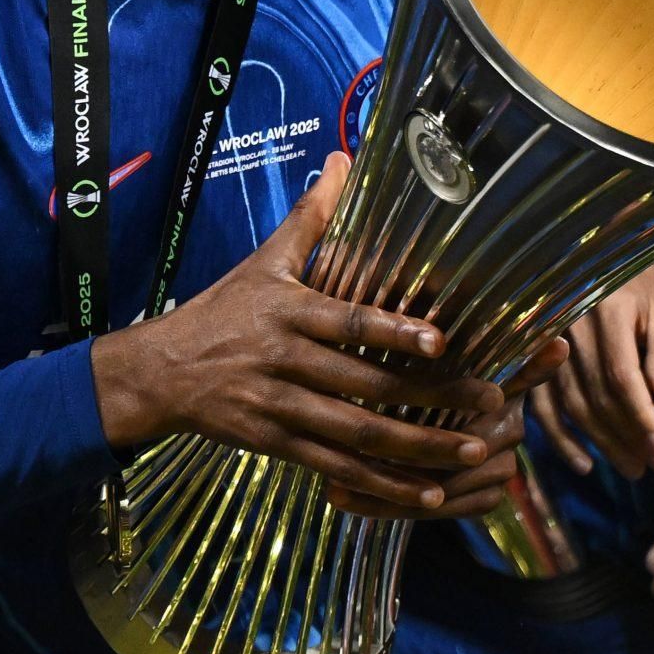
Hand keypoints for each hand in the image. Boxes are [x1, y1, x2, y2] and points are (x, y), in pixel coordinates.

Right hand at [90, 153, 537, 520]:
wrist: (160, 373)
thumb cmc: (221, 311)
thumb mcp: (263, 262)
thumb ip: (310, 217)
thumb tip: (343, 159)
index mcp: (288, 311)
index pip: (347, 321)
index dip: (392, 332)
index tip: (440, 340)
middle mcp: (285, 360)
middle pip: (365, 385)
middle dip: (432, 397)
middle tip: (492, 402)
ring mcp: (280, 406)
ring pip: (358, 433)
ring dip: (419, 447)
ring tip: (472, 451)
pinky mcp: (276, 444)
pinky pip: (337, 469)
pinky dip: (382, 484)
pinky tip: (427, 494)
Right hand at [526, 266, 653, 478]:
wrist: (596, 259)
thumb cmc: (638, 285)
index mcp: (605, 312)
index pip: (621, 376)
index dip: (641, 416)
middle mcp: (568, 329)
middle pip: (595, 397)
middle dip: (628, 437)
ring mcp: (545, 345)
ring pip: (570, 405)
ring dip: (600, 443)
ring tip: (633, 469)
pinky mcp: (533, 359)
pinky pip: (541, 404)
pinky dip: (559, 438)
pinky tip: (583, 464)